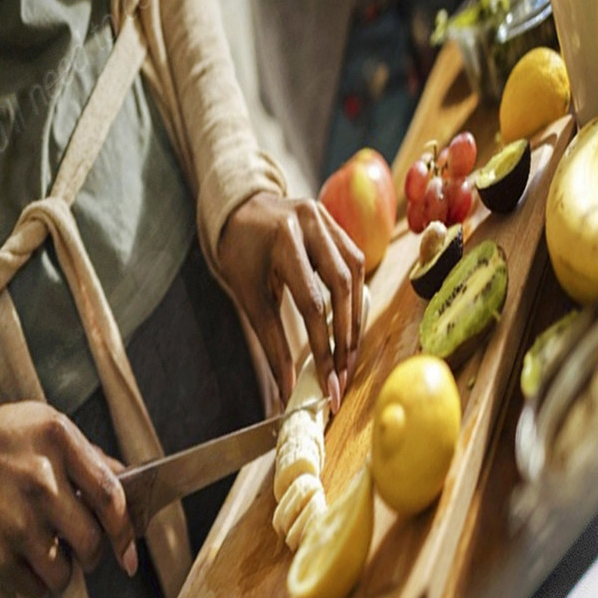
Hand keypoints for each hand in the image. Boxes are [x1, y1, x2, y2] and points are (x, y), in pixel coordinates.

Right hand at [0, 400, 136, 597]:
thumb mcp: (45, 425)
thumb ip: (88, 456)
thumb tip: (128, 483)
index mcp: (59, 442)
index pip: (111, 498)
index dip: (125, 532)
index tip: (129, 553)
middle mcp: (40, 480)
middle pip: (91, 543)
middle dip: (92, 556)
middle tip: (80, 550)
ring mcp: (14, 519)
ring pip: (63, 574)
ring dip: (61, 572)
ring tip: (46, 554)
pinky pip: (32, 588)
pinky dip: (34, 583)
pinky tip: (22, 562)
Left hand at [216, 189, 364, 411]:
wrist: (242, 208)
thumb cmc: (241, 254)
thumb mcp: (248, 295)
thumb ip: (271, 341)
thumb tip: (287, 388)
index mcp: (282, 239)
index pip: (311, 302)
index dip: (323, 347)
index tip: (329, 383)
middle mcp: (310, 223)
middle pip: (341, 286)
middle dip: (345, 337)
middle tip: (344, 375)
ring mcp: (328, 220)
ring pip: (355, 274)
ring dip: (356, 320)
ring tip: (350, 356)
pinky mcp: (338, 226)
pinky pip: (356, 264)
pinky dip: (356, 297)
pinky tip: (351, 325)